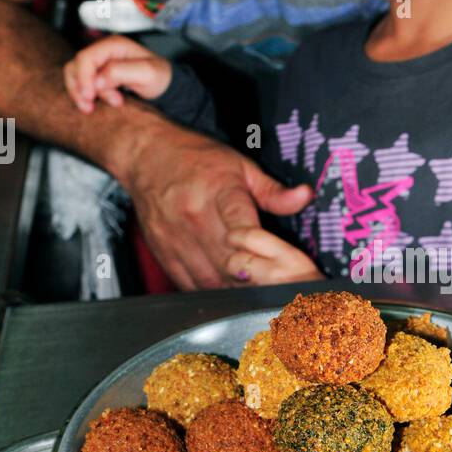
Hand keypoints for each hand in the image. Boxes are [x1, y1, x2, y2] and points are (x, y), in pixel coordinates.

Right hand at [63, 36, 172, 112]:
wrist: (164, 86)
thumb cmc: (159, 77)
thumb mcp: (146, 73)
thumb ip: (121, 73)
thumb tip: (97, 81)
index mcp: (113, 45)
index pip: (86, 58)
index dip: (83, 78)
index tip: (89, 96)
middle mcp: (103, 52)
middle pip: (75, 66)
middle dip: (81, 88)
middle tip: (91, 106)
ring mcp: (98, 63)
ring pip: (74, 76)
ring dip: (80, 94)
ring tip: (95, 107)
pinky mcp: (96, 75)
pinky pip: (80, 84)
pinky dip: (83, 96)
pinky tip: (95, 105)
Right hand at [119, 117, 314, 289]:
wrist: (147, 156)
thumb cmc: (196, 159)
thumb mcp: (240, 166)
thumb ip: (273, 191)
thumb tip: (304, 197)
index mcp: (218, 192)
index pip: (242, 228)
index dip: (261, 250)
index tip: (279, 262)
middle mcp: (194, 217)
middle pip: (228, 262)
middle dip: (255, 279)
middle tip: (277, 289)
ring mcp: (176, 238)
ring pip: (210, 280)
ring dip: (234, 291)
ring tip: (255, 295)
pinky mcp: (164, 254)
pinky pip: (189, 284)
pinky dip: (210, 293)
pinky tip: (226, 294)